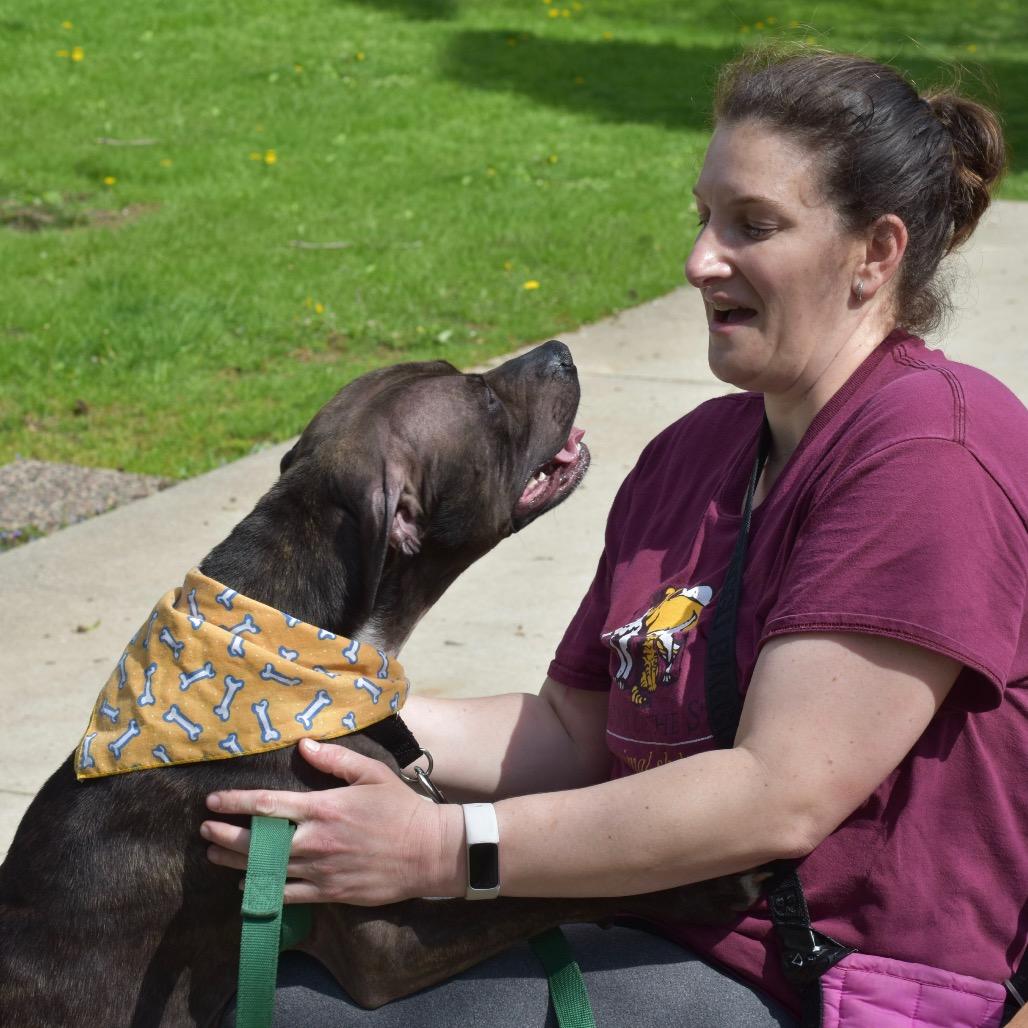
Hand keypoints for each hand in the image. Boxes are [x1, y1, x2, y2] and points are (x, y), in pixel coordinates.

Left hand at [201, 738, 464, 904]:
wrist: (427, 852)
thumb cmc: (400, 808)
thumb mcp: (371, 774)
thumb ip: (335, 759)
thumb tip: (304, 745)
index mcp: (323, 808)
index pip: (267, 805)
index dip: (235, 803)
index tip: (212, 801)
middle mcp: (315, 841)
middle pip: (257, 842)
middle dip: (225, 835)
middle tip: (205, 829)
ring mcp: (321, 871)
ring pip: (265, 871)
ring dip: (235, 862)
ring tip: (215, 854)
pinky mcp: (329, 893)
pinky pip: (285, 896)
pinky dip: (261, 892)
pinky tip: (248, 885)